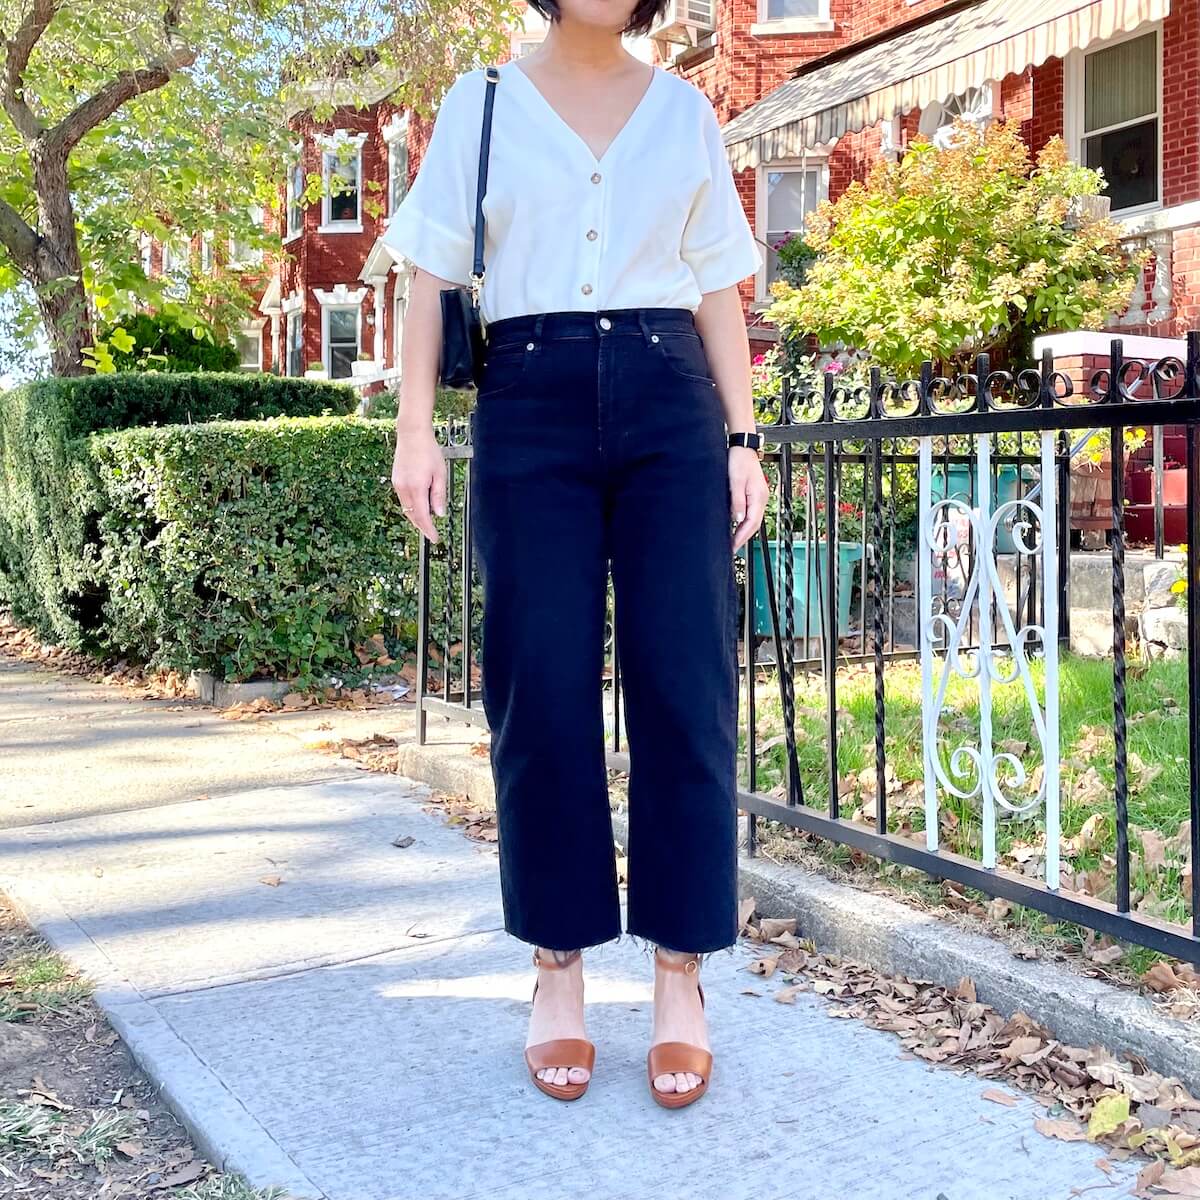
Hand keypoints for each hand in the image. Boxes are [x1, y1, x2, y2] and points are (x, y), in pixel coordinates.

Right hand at [392, 424, 446, 543]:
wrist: (412, 435)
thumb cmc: (428, 452)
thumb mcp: (440, 474)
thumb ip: (439, 495)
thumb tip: (440, 514)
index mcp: (417, 488)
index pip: (423, 516)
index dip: (428, 530)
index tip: (434, 538)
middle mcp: (404, 488)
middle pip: (412, 515)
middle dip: (422, 526)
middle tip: (432, 533)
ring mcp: (398, 484)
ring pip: (407, 508)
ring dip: (417, 516)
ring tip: (428, 521)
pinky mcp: (395, 480)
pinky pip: (403, 499)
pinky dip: (411, 506)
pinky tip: (420, 506)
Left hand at [729, 447, 769, 551]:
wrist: (742, 447)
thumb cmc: (738, 461)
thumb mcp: (735, 482)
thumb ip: (737, 501)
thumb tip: (738, 519)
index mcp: (758, 497)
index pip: (751, 523)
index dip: (742, 537)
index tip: (733, 546)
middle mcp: (761, 498)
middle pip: (753, 524)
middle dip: (743, 537)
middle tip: (732, 548)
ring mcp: (758, 496)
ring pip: (752, 519)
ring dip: (743, 530)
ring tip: (733, 541)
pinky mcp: (754, 494)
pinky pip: (750, 512)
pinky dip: (744, 521)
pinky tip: (736, 525)